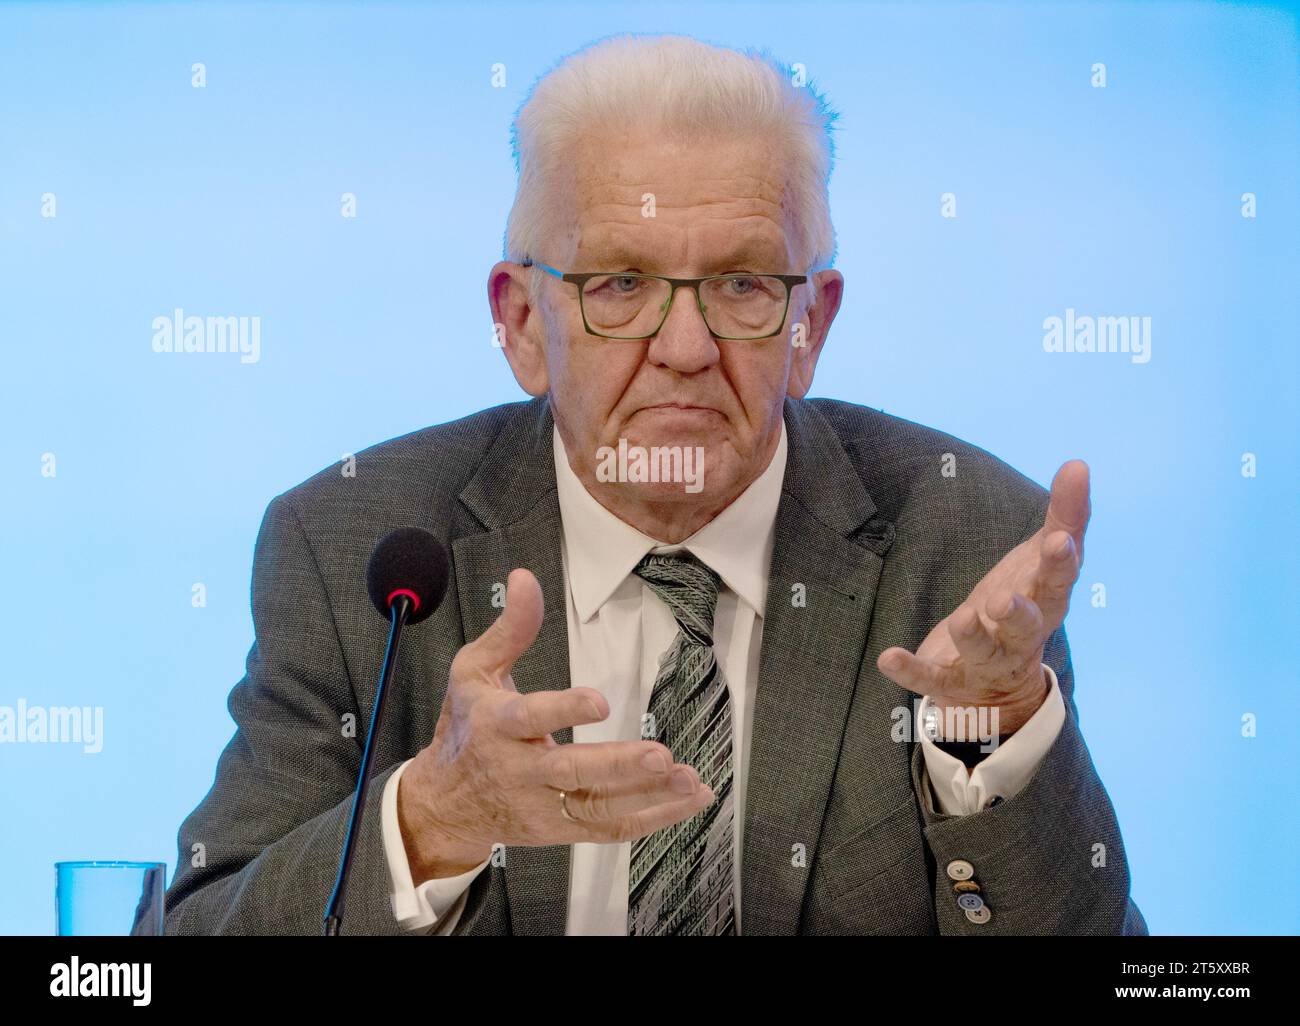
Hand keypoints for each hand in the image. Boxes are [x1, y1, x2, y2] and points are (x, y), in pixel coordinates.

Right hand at [398, 568, 713, 881]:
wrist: (444, 804)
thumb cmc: (466, 728)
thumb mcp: (473, 671)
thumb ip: (509, 629)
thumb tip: (526, 580)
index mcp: (496, 726)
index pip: (529, 718)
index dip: (563, 710)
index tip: (599, 701)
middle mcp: (519, 771)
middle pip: (571, 771)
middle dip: (619, 766)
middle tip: (661, 756)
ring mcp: (541, 806)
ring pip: (598, 807)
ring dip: (649, 797)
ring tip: (690, 780)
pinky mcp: (559, 830)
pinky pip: (608, 829)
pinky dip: (652, 819)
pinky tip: (687, 801)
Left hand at [876, 460, 1089, 736]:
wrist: (1002, 686)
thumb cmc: (1025, 603)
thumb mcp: (1041, 561)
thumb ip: (1063, 516)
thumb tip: (1078, 463)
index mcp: (1046, 600)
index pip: (1060, 580)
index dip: (1061, 562)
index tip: (1061, 540)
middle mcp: (1022, 635)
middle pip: (1028, 625)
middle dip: (1018, 612)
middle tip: (1003, 598)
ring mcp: (988, 661)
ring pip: (984, 652)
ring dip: (972, 637)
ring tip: (961, 619)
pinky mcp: (954, 681)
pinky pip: (932, 679)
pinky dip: (912, 670)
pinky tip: (888, 658)